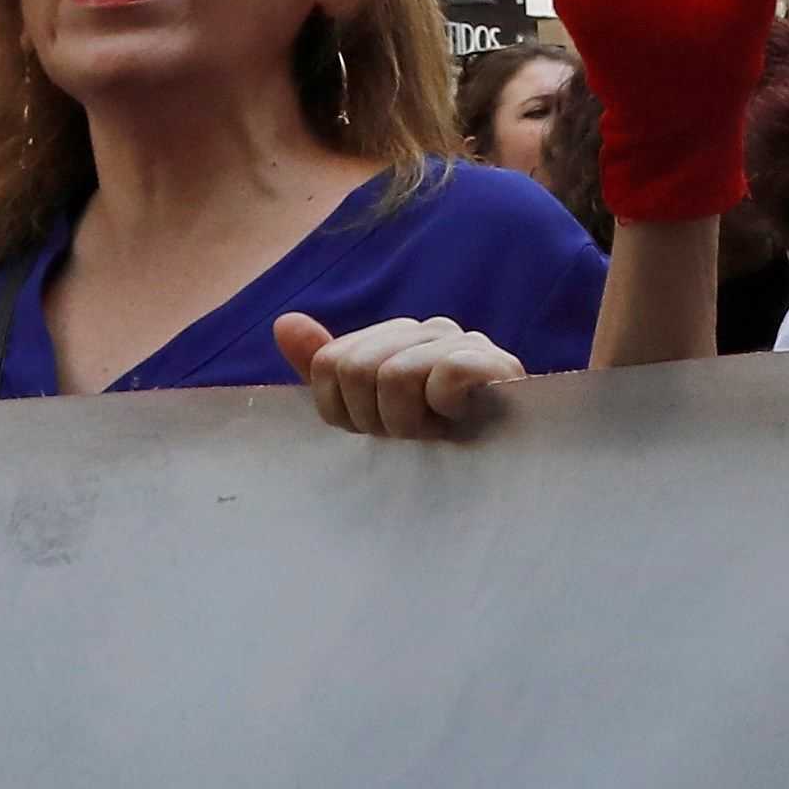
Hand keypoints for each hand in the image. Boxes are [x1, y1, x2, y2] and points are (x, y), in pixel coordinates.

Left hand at [274, 311, 524, 440]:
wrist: (505, 466)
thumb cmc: (436, 440)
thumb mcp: (370, 409)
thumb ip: (326, 367)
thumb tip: (283, 322)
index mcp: (395, 336)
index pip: (330, 363)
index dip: (344, 412)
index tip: (378, 429)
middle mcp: (427, 329)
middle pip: (355, 368)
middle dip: (376, 419)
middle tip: (410, 435)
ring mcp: (464, 342)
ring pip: (395, 375)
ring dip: (411, 421)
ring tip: (437, 432)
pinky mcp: (497, 363)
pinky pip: (447, 374)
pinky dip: (447, 405)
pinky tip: (461, 416)